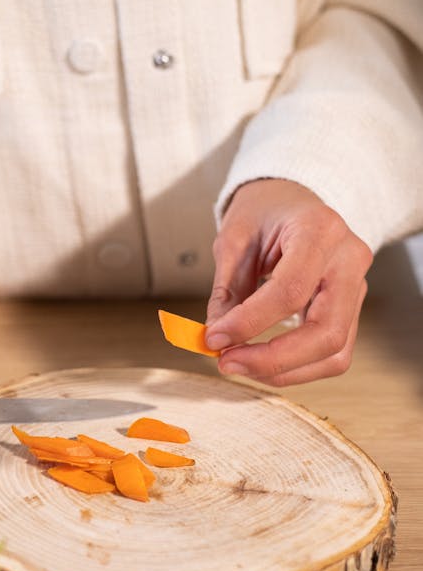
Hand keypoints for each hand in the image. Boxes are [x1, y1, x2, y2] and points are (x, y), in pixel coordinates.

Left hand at [205, 179, 372, 384]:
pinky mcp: (351, 308)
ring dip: (285, 371)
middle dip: (273, 359)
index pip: (290, 291)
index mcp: (320, 230)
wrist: (293, 199)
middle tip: (227, 363)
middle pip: (326, 332)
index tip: (214, 339)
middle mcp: (349, 259)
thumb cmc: (265, 212)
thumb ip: (226, 291)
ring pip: (335, 352)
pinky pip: (333, 353)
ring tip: (241, 364)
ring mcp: (357, 286)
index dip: (250, 323)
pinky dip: (297, 367)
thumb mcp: (234, 239)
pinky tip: (263, 362)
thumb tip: (216, 338)